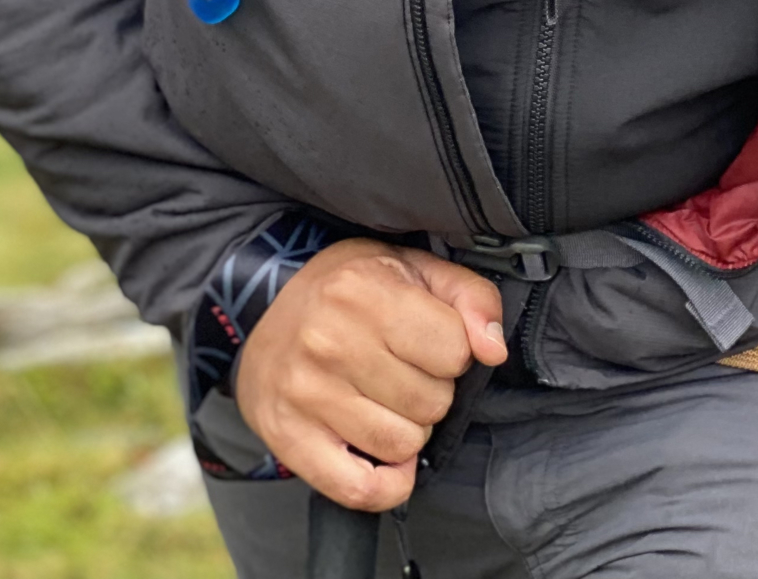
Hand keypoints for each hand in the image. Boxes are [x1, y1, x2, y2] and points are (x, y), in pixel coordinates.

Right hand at [234, 239, 506, 510]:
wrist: (263, 313)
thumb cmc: (348, 290)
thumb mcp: (412, 268)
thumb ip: (469, 297)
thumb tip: (493, 349)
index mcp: (363, 290)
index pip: (455, 350)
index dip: (454, 352)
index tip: (432, 343)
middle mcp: (330, 341)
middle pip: (431, 402)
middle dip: (432, 392)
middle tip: (405, 373)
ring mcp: (306, 394)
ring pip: (402, 445)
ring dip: (409, 432)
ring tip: (387, 403)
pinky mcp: (289, 439)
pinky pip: (361, 490)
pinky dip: (387, 483)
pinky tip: (383, 456)